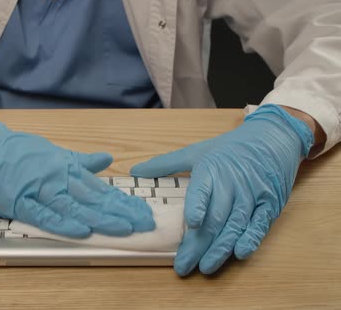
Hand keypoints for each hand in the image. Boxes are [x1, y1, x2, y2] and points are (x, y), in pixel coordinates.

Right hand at [0, 101, 154, 237]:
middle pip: (93, 197)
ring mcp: (37, 188)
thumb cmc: (17, 151)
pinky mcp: (18, 200)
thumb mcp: (52, 152)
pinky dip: (62, 222)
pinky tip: (81, 229)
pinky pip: (43, 214)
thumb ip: (80, 161)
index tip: (142, 211)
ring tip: (123, 228)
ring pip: (74, 206)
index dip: (122, 201)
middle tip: (143, 222)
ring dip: (100, 218)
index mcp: (66, 166)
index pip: (99, 187)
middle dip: (120, 211)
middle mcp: (56, 176)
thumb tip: (107, 159)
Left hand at [130, 104, 313, 274]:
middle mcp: (232, 184)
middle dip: (199, 244)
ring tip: (205, 267)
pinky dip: (250, 240)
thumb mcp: (196, 151)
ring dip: (220, 249)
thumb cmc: (229, 148)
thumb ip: (165, 164)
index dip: (198, 207)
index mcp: (212, 169)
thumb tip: (135, 171)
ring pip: (235, 226)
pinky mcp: (269, 205)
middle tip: (183, 265)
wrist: (271, 139)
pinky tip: (239, 253)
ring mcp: (252, 195)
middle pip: (215, 218)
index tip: (191, 223)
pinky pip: (259, 225)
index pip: (203, 190)